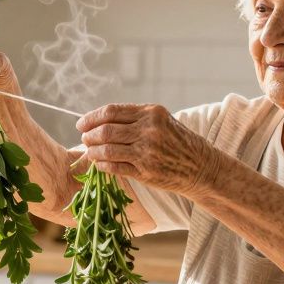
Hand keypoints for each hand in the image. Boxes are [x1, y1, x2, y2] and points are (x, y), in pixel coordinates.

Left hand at [77, 104, 221, 195]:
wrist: (201, 167)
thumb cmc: (179, 142)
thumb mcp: (162, 121)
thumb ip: (135, 118)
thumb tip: (101, 121)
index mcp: (151, 113)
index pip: (111, 111)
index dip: (92, 117)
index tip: (82, 124)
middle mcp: (149, 130)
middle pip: (106, 130)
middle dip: (89, 136)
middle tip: (84, 139)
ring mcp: (147, 151)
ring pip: (107, 149)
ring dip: (93, 151)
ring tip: (90, 152)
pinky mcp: (146, 171)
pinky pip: (115, 167)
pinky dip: (103, 165)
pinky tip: (100, 164)